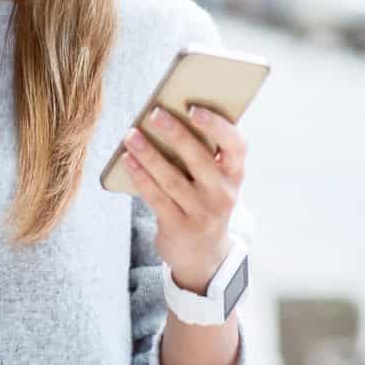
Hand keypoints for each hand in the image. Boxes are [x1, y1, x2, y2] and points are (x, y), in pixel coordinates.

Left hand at [122, 104, 247, 292]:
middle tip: (154, 113)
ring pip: (171, 177)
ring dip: (148, 153)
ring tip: (131, 135)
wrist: (203, 256)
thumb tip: (167, 118)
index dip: (217, 125)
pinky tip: (128, 160)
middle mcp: (222, 194)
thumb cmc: (204, 203)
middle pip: (199, 159)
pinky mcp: (179, 227)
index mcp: (235, 176)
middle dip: (175, 133)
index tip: (194, 109)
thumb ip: (203, 156)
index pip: (236, 146)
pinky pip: (156, 197)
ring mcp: (201, 213)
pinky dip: (140, 176)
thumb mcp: (215, 183)